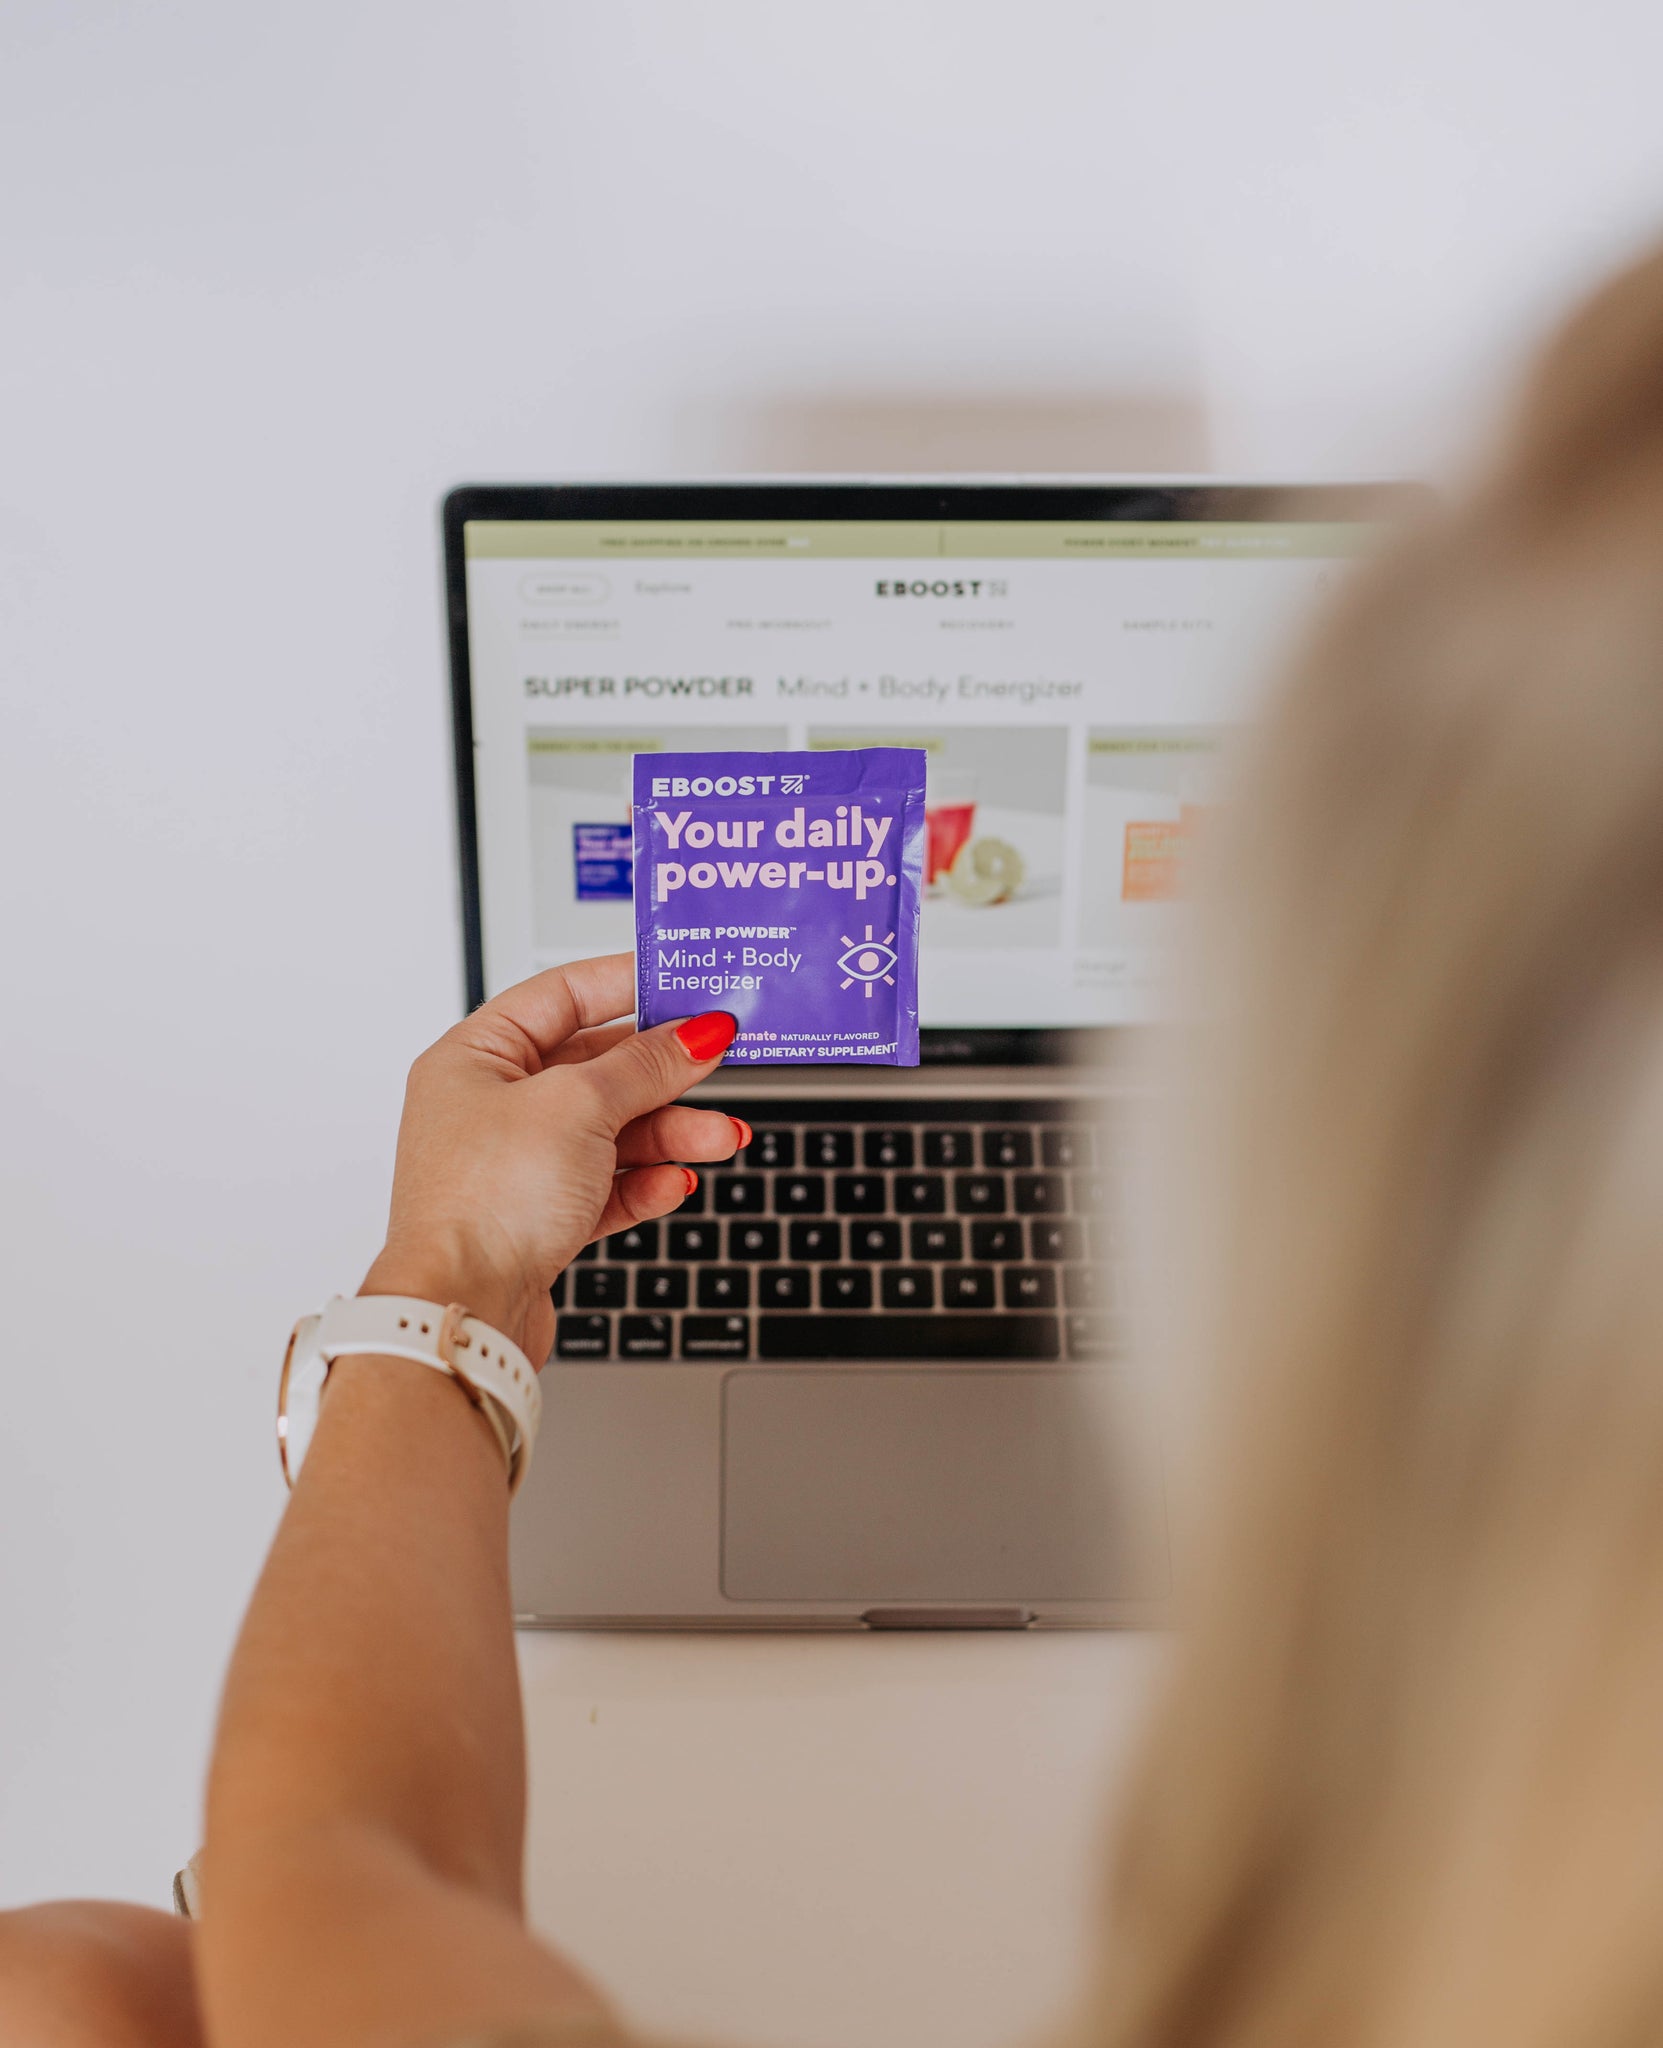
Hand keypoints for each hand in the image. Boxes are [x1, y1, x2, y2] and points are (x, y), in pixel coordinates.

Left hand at [360, 954, 742, 1362]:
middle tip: (719, 1062)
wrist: (462, 1312)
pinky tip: (675, 1183)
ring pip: (610, 1130)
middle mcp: (489, 1107)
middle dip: (665, 1074)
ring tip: (722, 1138)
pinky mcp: (538, 1218)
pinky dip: (645, 1181)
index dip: (627, 985)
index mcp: (474, 1057)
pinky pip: (605, 1185)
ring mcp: (515, 1164)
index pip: (561, 995)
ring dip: (670, 1133)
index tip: (684, 984)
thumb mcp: (580, 1107)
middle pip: (595, 1067)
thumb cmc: (484, 1204)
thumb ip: (645, 1066)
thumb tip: (695, 1033)